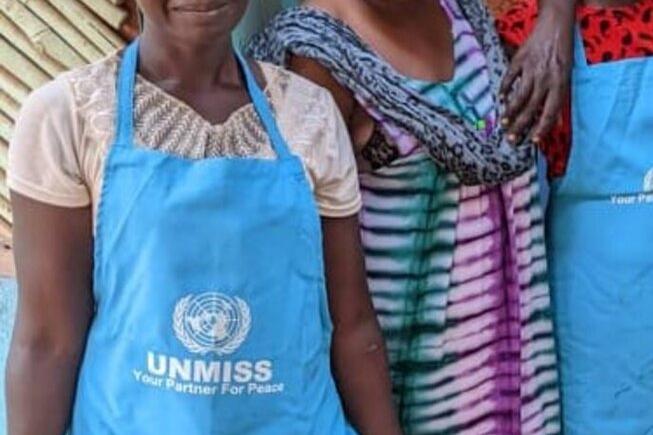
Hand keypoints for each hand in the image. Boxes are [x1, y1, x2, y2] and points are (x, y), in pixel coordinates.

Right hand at [500, 0, 574, 144]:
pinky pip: (510, 78)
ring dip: (511, 111)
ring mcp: (531, 70)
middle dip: (521, 125)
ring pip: (520, 96)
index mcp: (559, 84)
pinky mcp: (520, 61)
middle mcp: (546, 80)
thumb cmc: (562, 54)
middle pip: (532, 108)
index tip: (533, 140)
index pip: (551, 112)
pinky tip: (500, 98)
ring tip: (503, 123)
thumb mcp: (566, 76)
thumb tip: (555, 121)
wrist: (556, 27)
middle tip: (511, 138)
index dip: (542, 127)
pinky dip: (504, 89)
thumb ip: (558, 98)